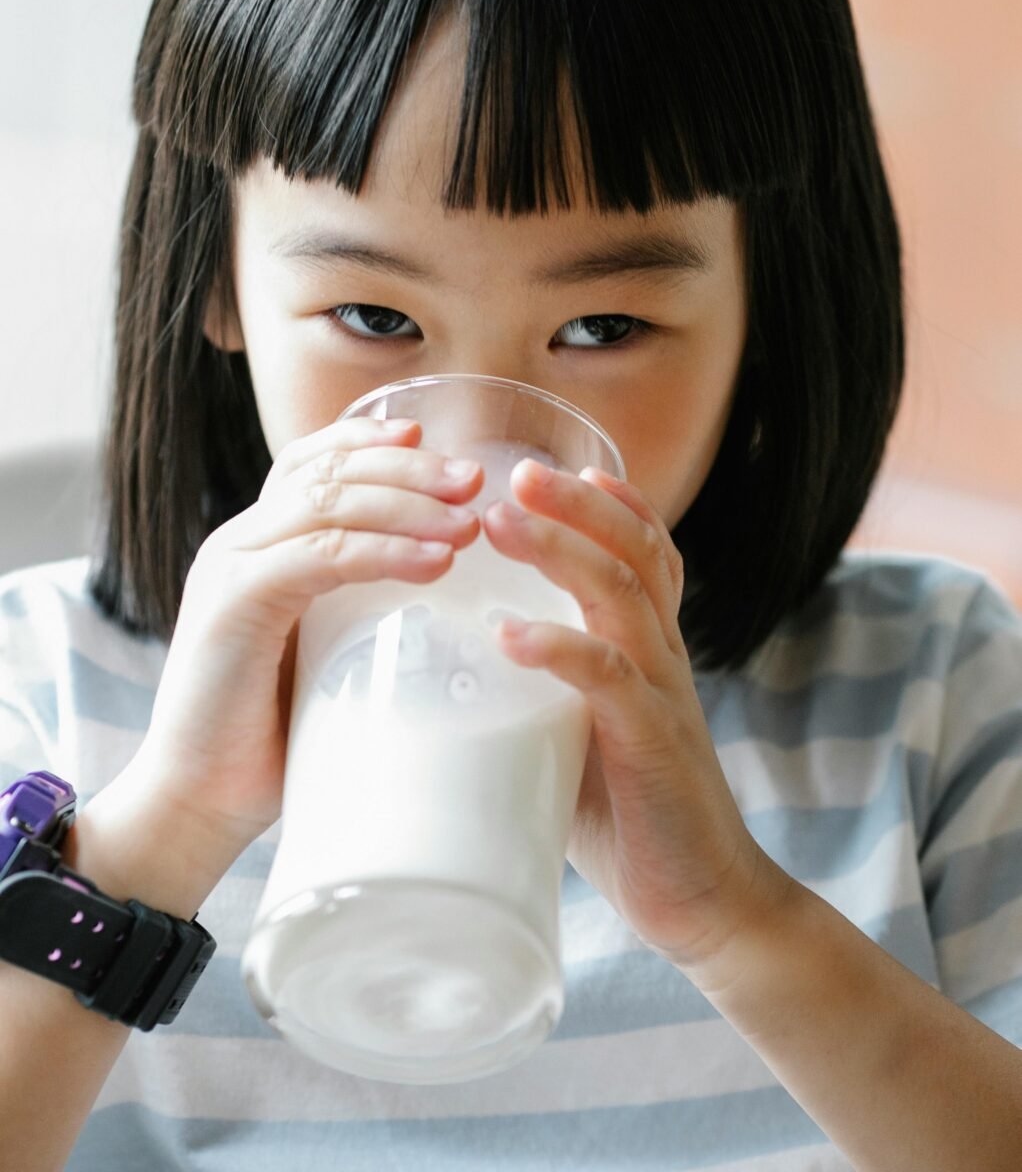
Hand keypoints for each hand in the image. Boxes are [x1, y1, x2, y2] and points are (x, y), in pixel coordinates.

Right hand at [128, 417, 481, 874]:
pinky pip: (321, 556)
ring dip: (408, 505)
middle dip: (407, 468)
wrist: (196, 804)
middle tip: (473, 480)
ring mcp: (230, 568)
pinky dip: (384, 553)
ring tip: (468, 523)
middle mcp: (237, 542)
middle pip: (328, 470)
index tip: (429, 440)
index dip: (367, 439)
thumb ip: (356, 614)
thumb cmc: (273, 740)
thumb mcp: (322, 656)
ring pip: (329, 503)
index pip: (309, 461)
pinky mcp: (233, 605)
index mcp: (255, 546)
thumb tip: (446, 598)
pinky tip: (434, 562)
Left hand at [484, 461, 787, 971]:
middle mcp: (664, 657)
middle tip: (515, 471)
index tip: (556, 465)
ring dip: (559, 549)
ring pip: (620, 595)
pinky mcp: (652, 744)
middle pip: (633, 550)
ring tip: (500, 521)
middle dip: (575, 502)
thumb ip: (536, 702)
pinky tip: (508, 634)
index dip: (610, 503)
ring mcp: (663, 695)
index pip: (644, 553)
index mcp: (649, 650)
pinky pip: (609, 678)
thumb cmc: (630, 820)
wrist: (704, 902)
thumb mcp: (579, 740)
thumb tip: (446, 687)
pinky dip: (557, 648)